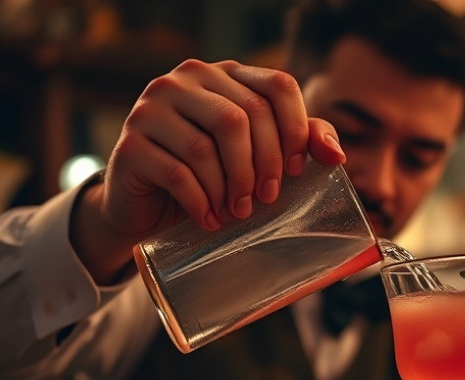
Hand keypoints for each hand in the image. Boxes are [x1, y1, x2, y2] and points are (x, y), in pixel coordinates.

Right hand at [72, 59, 345, 282]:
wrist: (146, 207)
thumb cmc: (210, 176)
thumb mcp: (257, 155)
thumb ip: (299, 143)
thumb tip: (336, 155)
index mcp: (223, 75)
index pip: (276, 85)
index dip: (295, 129)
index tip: (297, 171)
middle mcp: (184, 80)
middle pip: (243, 116)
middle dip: (263, 165)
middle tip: (267, 200)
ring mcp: (151, 109)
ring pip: (207, 146)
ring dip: (230, 187)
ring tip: (238, 213)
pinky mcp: (129, 145)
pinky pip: (176, 174)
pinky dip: (201, 202)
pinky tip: (210, 220)